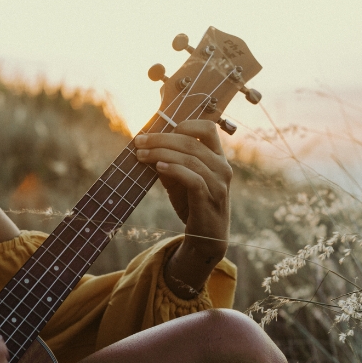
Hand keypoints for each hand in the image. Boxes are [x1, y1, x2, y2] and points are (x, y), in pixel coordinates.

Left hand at [134, 120, 232, 296]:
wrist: (206, 238)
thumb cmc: (193, 205)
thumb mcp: (179, 181)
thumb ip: (169, 163)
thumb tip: (148, 148)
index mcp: (218, 157)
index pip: (208, 128)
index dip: (185, 124)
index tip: (160, 130)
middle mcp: (222, 166)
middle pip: (191, 142)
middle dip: (160, 139)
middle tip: (138, 142)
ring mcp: (219, 183)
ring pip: (189, 158)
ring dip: (161, 154)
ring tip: (141, 155)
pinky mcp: (210, 198)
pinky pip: (192, 178)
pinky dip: (174, 169)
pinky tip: (158, 167)